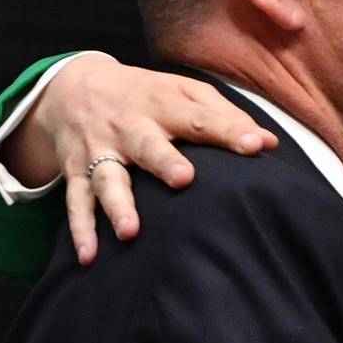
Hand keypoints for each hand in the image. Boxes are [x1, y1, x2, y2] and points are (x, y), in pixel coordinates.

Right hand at [7, 53, 278, 264]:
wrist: (73, 86)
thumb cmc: (147, 94)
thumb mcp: (184, 92)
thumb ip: (226, 117)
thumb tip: (269, 142)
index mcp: (164, 104)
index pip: (201, 117)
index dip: (229, 131)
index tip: (256, 146)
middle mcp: (130, 126)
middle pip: (148, 144)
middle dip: (164, 161)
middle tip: (184, 179)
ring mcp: (100, 150)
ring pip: (107, 178)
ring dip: (118, 205)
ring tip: (131, 232)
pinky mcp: (76, 171)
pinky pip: (75, 202)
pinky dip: (80, 229)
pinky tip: (88, 257)